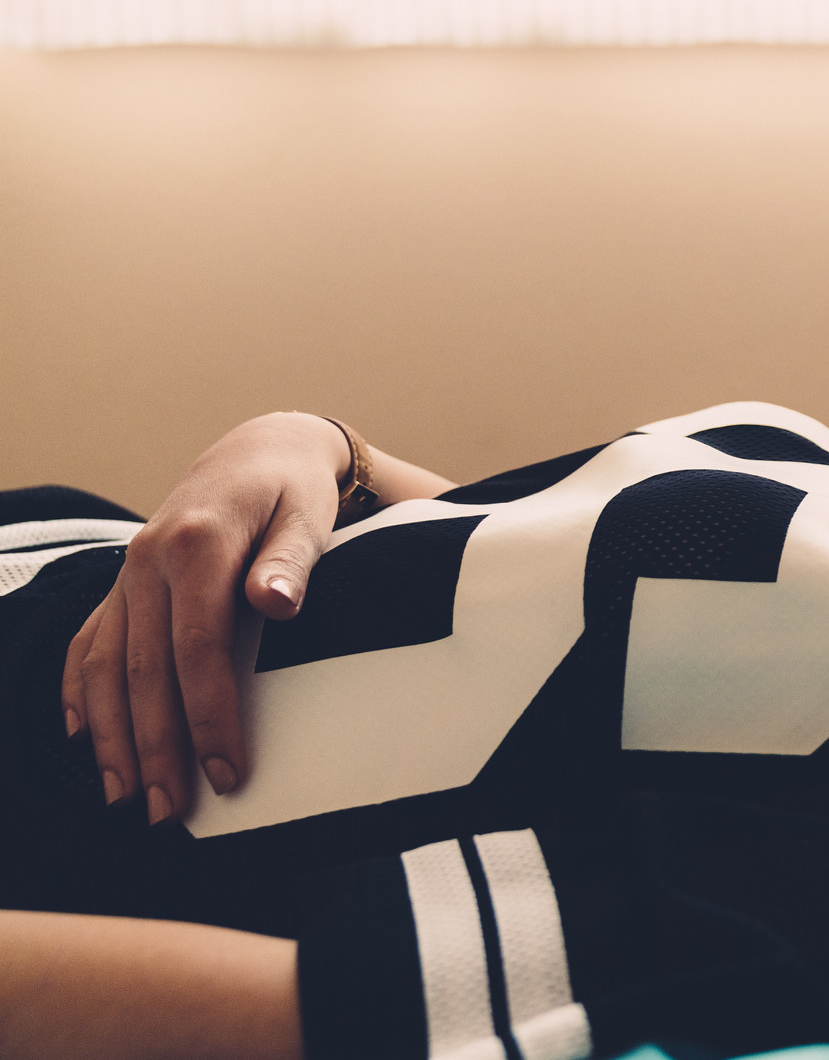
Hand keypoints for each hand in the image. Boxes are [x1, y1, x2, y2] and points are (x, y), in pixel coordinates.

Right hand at [60, 413, 348, 824]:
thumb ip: (293, 559)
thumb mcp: (309, 514)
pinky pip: (89, 644)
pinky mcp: (123, 587)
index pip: (198, 647)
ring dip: (112, 737)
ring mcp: (127, 576)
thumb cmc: (295, 492)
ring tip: (126, 798)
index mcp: (196, 544)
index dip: (209, 713)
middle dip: (155, 746)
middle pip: (145, 669)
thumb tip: (275, 602)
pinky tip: (82, 739)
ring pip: (106, 665)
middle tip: (171, 814)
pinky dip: (81, 693)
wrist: (258, 452)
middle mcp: (147, 562)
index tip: (226, 772)